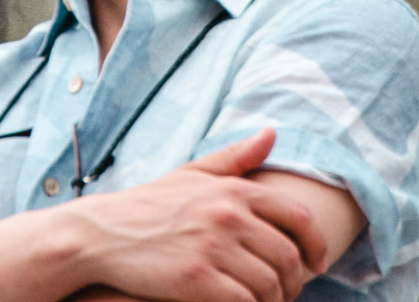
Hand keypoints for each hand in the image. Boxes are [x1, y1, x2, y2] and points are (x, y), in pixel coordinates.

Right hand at [70, 129, 325, 301]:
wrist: (100, 234)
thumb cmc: (148, 205)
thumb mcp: (191, 174)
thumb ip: (235, 157)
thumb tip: (273, 132)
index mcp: (232, 189)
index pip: (298, 218)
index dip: (317, 244)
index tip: (317, 263)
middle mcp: (227, 215)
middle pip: (289, 257)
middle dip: (294, 280)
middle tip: (285, 291)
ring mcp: (213, 247)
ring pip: (271, 285)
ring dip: (273, 300)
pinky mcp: (197, 279)